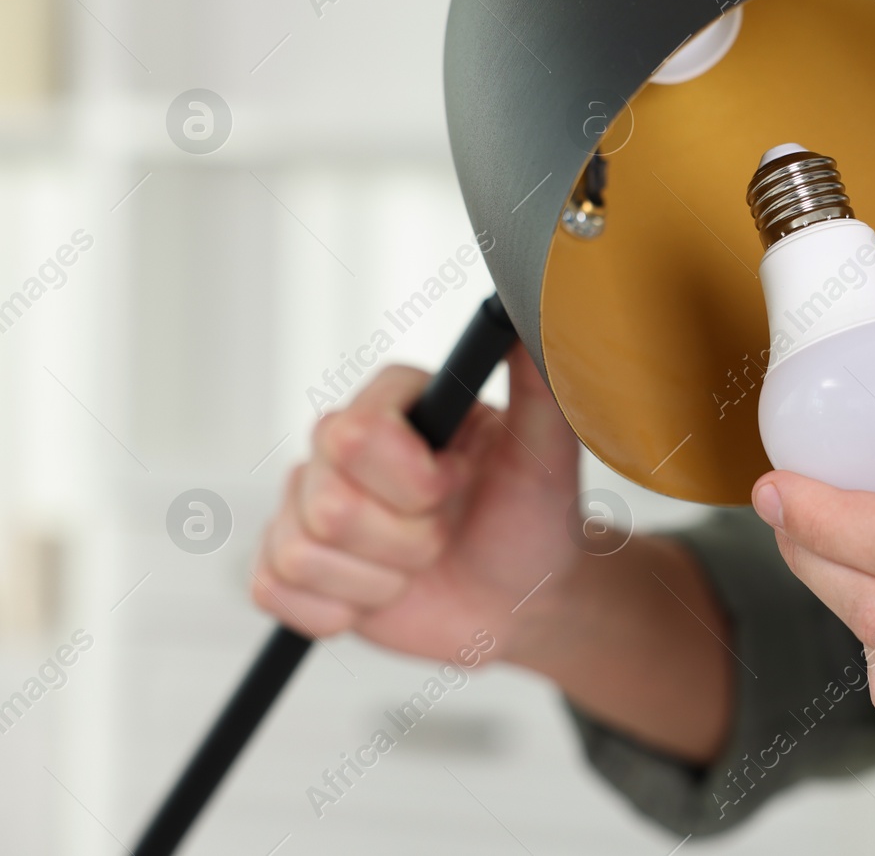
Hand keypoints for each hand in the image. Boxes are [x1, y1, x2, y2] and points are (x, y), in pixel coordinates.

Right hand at [252, 346, 579, 663]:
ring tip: (419, 562)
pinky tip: (383, 592)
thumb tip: (523, 315)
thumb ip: (539, 381)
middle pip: (328, 503)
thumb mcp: (548, 450)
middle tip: (444, 532)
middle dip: (407, 538)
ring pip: (302, 552)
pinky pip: (275, 590)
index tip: (460, 483)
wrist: (521, 597)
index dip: (415, 481)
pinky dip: (343, 608)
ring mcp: (307, 502)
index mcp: (394, 404)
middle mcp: (340, 445)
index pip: (356, 435)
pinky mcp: (289, 562)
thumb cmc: (531, 520)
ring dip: (383, 577)